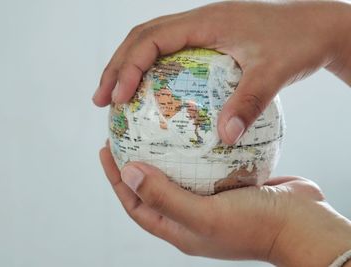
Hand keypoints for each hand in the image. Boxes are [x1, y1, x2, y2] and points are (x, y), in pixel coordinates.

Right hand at [93, 0, 350, 144]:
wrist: (317, 27)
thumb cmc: (298, 43)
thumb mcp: (274, 72)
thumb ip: (248, 104)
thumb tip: (223, 138)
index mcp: (205, 22)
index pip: (150, 38)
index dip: (127, 66)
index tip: (115, 97)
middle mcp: (197, 22)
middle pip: (140, 38)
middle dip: (115, 67)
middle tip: (100, 100)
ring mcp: (201, 30)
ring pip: (151, 44)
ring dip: (128, 68)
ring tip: (114, 98)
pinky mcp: (207, 41)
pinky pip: (169, 54)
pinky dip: (151, 73)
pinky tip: (149, 96)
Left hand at [100, 144, 350, 265]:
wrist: (303, 224)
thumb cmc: (254, 226)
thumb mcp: (204, 216)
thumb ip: (164, 196)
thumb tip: (129, 172)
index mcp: (179, 228)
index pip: (136, 203)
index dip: (117, 179)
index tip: (106, 149)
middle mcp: (191, 214)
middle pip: (154, 185)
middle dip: (137, 162)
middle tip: (126, 132)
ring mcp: (211, 198)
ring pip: (180, 171)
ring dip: (166, 151)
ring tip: (155, 124)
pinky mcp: (230, 182)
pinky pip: (205, 161)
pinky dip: (196, 145)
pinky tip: (195, 124)